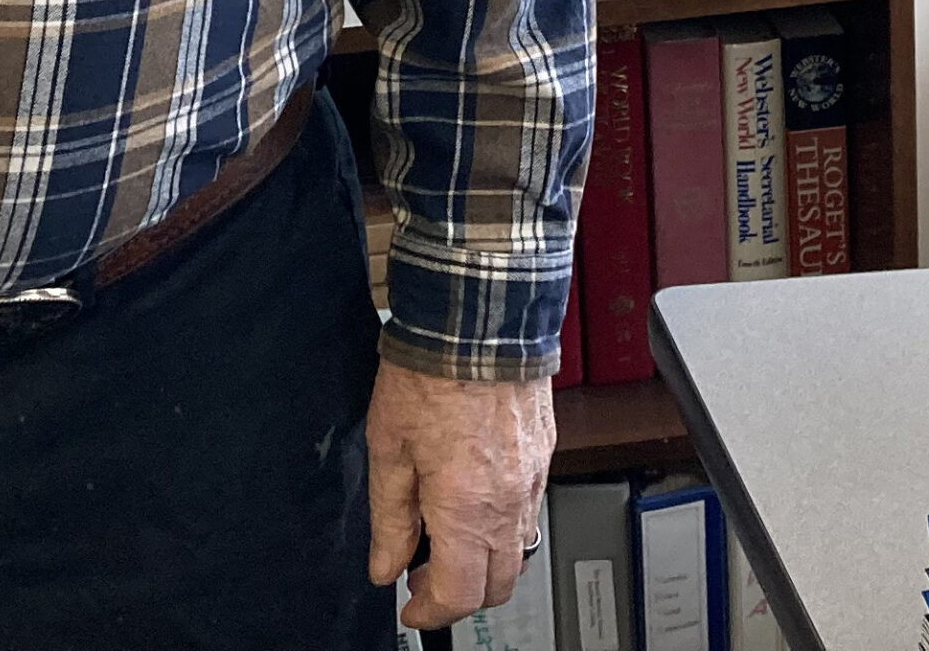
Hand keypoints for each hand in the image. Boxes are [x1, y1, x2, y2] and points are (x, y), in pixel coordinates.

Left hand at [365, 358, 552, 628]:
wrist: (477, 316)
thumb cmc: (430, 371)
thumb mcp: (388, 445)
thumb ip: (389, 515)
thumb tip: (385, 564)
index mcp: (467, 508)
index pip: (460, 594)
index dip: (429, 611)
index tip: (409, 608)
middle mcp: (508, 503)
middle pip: (497, 585)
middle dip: (460, 594)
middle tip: (423, 577)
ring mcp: (533, 480)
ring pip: (518, 550)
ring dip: (483, 559)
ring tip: (445, 536)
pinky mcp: (544, 454)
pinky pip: (528, 510)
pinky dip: (501, 522)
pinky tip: (472, 497)